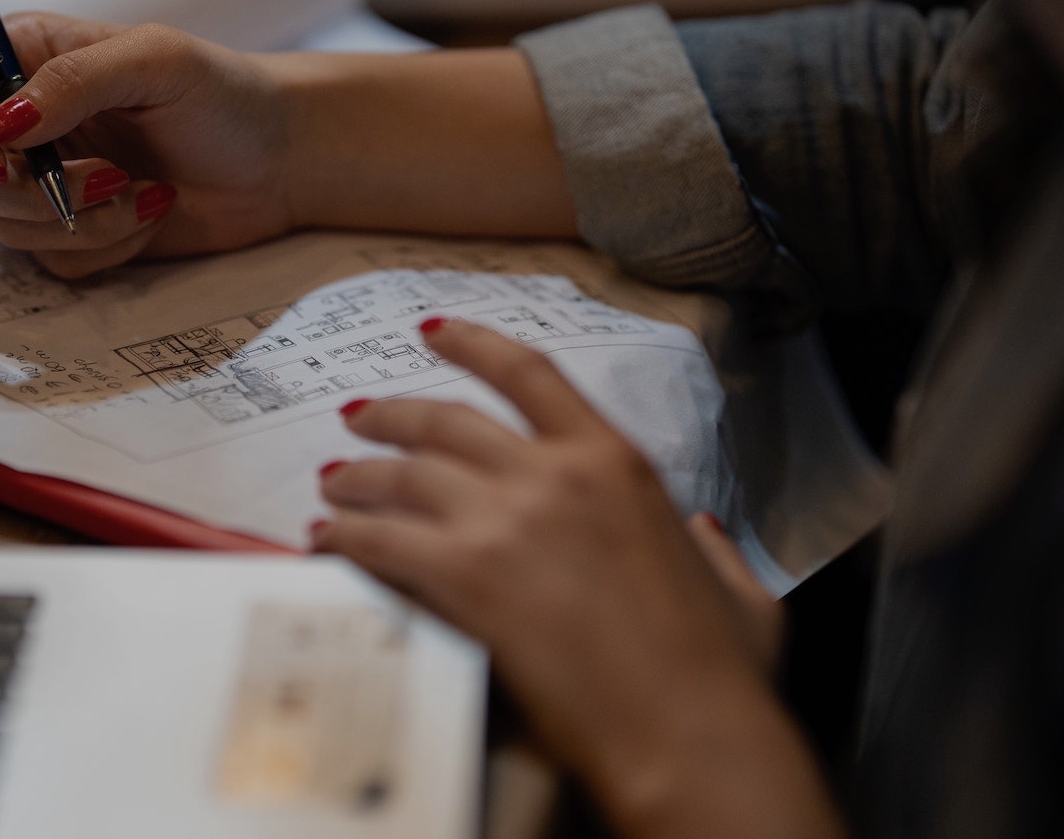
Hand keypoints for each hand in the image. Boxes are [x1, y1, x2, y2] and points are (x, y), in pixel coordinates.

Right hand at [0, 13, 295, 277]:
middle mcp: (21, 121)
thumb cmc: (225, 94)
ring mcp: (45, 181)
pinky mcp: (73, 232)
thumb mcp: (156, 60)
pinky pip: (52, 260)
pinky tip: (153, 211)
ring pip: (5, 227)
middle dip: (26, 192)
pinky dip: (105, 245)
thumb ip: (72, 81)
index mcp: (22, 59)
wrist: (280, 161)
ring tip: (145, 189)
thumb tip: (0, 127)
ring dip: (80, 220)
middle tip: (105, 179)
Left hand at [315, 317, 838, 838]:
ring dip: (357, 478)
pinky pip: (380, 540)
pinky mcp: (465, 577)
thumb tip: (702, 532)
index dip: (473, 345)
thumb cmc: (718, 672)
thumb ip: (712, 548)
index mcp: (616, 462)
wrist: (689, 731)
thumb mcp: (737, 588)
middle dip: (391, 416)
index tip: (435, 332)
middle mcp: (553, 474)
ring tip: (333, 486)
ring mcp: (505, 521)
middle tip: (358, 420)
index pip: (530, 375)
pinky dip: (344, 537)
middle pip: (446, 420)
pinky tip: (325, 542)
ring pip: (403, 474)